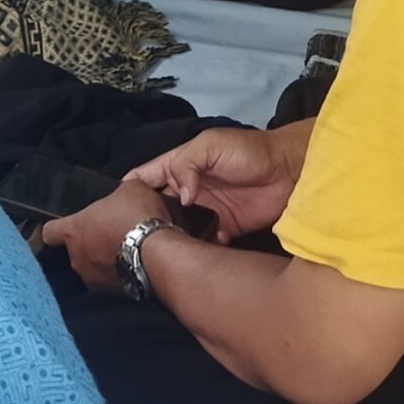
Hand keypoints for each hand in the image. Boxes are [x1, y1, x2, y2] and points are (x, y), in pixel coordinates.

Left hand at [45, 178, 179, 291]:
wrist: (159, 256)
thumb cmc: (139, 220)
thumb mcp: (130, 189)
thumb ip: (117, 193)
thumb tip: (122, 193)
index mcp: (74, 230)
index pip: (50, 232)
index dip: (58, 228)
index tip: (67, 226)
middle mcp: (78, 257)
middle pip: (74, 251)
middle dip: (89, 244)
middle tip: (109, 234)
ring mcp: (94, 279)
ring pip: (92, 268)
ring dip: (104, 261)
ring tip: (125, 251)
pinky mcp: (112, 294)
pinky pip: (111, 283)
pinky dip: (120, 275)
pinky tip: (136, 265)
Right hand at [126, 126, 300, 243]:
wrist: (290, 171)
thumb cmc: (248, 152)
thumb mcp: (211, 145)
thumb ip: (188, 165)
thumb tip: (181, 198)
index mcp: (179, 166)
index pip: (145, 177)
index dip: (128, 190)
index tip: (113, 210)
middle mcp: (187, 190)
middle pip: (157, 206)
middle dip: (145, 220)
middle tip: (132, 238)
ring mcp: (205, 211)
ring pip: (178, 228)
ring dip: (170, 238)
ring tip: (157, 252)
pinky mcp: (224, 229)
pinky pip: (203, 242)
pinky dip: (197, 250)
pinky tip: (190, 258)